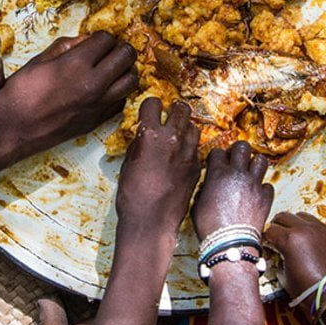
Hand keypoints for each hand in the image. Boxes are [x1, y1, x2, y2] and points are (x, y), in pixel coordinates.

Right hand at [0, 32, 138, 156]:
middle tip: (109, 50)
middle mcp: (93, 84)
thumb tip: (86, 39)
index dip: (102, 36)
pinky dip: (119, 92)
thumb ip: (66, 45)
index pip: (107, 39)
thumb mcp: (39, 60)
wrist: (12, 128)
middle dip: (120, 48)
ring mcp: (98, 105)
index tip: (96, 40)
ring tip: (112, 68)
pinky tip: (106, 89)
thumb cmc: (20, 92)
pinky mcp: (97, 121)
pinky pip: (122, 102)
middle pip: (126, 56)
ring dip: (125, 70)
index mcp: (76, 64)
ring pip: (132, 80)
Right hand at [115, 99, 200, 232]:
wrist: (151, 221)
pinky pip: (196, 148)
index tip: (150, 111)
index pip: (153, 103)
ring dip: (184, 128)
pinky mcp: (197, 167)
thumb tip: (143, 136)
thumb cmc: (133, 196)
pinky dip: (189, 148)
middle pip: (181, 108)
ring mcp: (188, 152)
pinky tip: (180, 158)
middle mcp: (172, 139)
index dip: (150, 106)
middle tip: (169, 116)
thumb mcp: (128, 164)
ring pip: (192, 127)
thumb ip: (139, 144)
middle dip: (174, 109)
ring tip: (176, 137)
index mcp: (150, 135)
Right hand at [193, 142, 273, 240]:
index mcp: (218, 173)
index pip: (218, 152)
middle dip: (238, 151)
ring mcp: (254, 184)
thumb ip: (205, 188)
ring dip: (255, 164)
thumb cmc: (210, 227)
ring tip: (249, 172)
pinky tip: (256, 194)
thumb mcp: (198, 203)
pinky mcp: (266, 197)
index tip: (217, 163)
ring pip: (261, 160)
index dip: (217, 157)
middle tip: (236, 159)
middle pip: (243, 147)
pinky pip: (268, 185)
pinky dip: (263, 188)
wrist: (230, 243)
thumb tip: (209, 184)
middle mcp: (238, 174)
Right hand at [264, 211, 325, 296]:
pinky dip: (310, 228)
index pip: (270, 229)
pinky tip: (309, 240)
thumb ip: (280, 259)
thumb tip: (280, 255)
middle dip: (277, 225)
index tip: (267, 242)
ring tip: (294, 235)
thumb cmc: (311, 290)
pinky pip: (318, 224)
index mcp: (290, 240)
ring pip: (302, 216)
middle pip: (284, 216)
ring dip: (294, 223)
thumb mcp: (285, 276)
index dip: (266, 237)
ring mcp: (320, 230)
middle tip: (276, 235)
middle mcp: (305, 230)